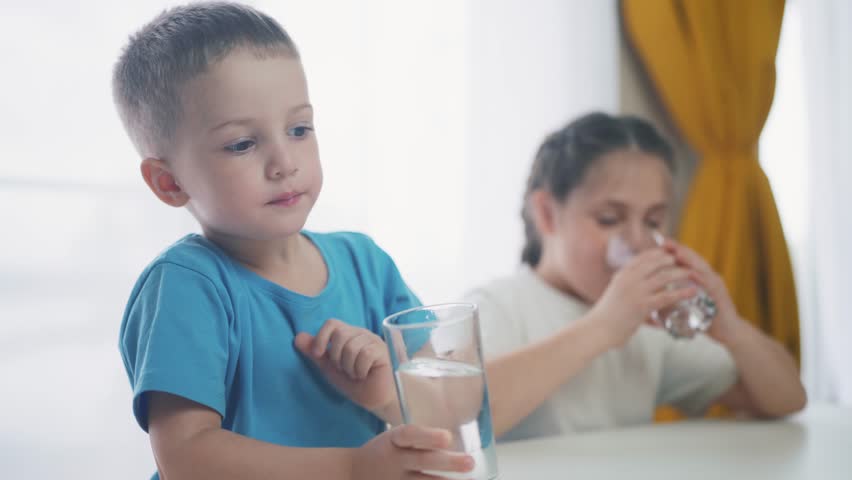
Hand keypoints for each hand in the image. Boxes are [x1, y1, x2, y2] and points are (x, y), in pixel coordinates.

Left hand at [295, 319, 398, 421]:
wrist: (376, 399)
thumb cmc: (355, 383)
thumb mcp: (330, 369)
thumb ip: (315, 354)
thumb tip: (297, 337)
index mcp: (348, 335)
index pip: (332, 323)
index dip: (321, 337)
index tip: (318, 354)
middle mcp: (360, 334)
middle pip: (340, 334)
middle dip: (336, 358)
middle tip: (344, 370)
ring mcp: (373, 341)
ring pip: (351, 346)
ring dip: (349, 367)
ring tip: (355, 374)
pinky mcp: (382, 351)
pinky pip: (365, 355)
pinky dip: (360, 369)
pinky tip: (364, 375)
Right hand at [352, 425, 473, 479]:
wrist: (351, 473)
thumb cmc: (384, 453)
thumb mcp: (394, 440)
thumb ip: (421, 442)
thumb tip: (457, 447)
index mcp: (393, 441)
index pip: (410, 435)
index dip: (428, 436)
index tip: (448, 437)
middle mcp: (394, 461)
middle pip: (423, 460)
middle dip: (448, 462)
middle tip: (470, 462)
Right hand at [591, 247, 695, 347]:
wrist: (597, 329)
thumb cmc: (606, 315)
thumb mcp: (616, 293)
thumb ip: (628, 286)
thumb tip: (644, 285)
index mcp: (622, 274)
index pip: (643, 257)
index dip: (659, 253)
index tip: (671, 253)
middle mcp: (629, 279)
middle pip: (656, 262)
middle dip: (673, 260)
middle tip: (686, 261)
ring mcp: (635, 291)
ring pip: (663, 277)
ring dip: (680, 273)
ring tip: (693, 273)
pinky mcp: (642, 305)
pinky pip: (667, 296)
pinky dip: (682, 293)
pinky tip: (693, 291)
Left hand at [665, 241, 742, 345]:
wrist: (728, 332)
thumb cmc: (706, 318)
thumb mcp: (688, 303)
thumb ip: (676, 294)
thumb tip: (657, 291)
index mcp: (701, 278)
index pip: (687, 260)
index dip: (674, 251)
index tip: (660, 243)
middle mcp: (710, 278)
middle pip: (694, 260)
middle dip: (680, 250)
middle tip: (666, 242)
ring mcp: (716, 286)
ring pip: (703, 269)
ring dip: (690, 261)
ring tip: (677, 252)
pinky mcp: (721, 297)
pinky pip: (711, 286)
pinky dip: (702, 279)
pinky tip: (693, 274)